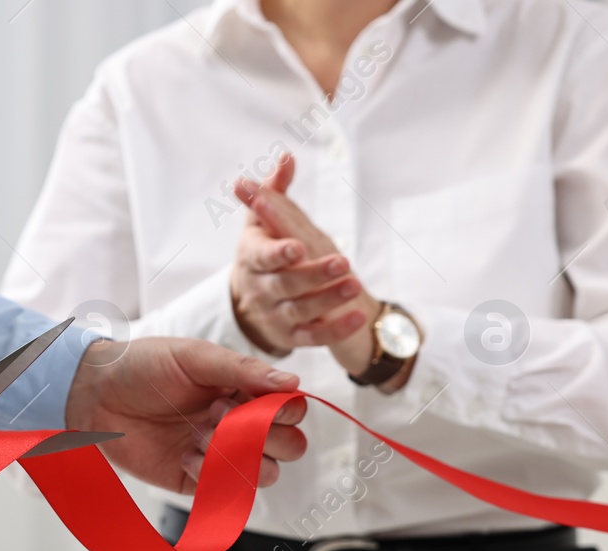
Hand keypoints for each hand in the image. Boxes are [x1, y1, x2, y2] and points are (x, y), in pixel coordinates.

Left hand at [66, 336, 307, 492]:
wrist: (95, 394)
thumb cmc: (143, 366)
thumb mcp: (194, 357)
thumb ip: (242, 370)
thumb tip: (293, 384)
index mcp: (246, 391)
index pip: (292, 411)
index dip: (283, 411)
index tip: (249, 399)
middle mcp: (240, 424)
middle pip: (289, 447)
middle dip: (265, 437)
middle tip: (219, 414)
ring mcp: (219, 454)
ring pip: (265, 474)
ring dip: (238, 457)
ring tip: (199, 435)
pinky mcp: (195, 481)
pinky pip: (224, 490)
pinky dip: (208, 475)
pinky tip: (183, 455)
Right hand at [234, 163, 384, 377]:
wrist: (258, 301)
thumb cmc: (265, 251)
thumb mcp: (264, 222)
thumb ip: (274, 192)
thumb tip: (286, 157)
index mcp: (250, 258)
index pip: (262, 256)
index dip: (279, 253)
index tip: (297, 247)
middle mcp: (260, 289)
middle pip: (285, 285)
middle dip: (313, 275)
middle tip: (342, 262)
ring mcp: (275, 315)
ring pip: (300, 310)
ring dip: (328, 299)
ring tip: (355, 283)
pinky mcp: (291, 336)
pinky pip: (313, 337)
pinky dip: (335, 330)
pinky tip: (357, 316)